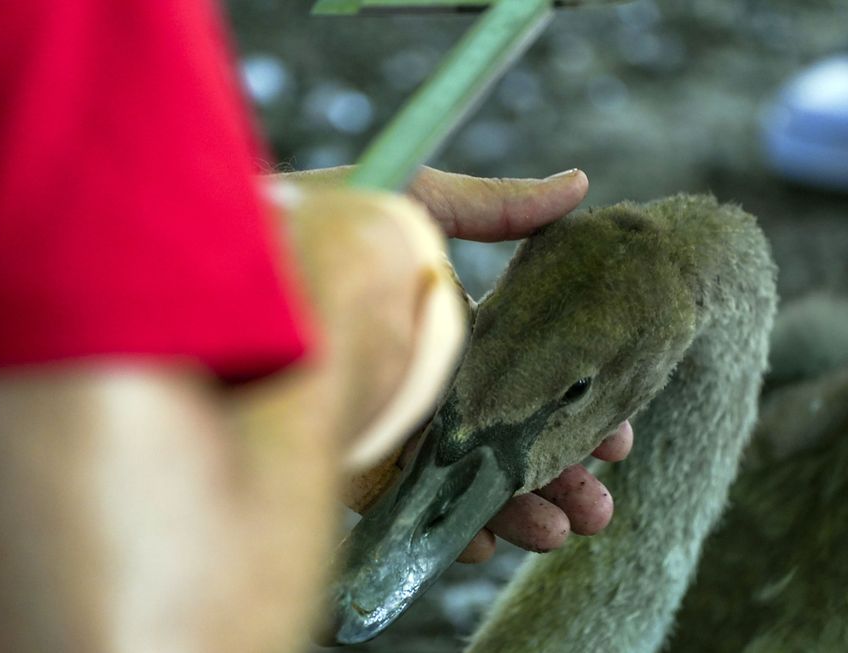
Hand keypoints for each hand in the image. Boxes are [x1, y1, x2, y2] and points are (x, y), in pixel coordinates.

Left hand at [279, 165, 631, 560]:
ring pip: (460, 478)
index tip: (618, 433)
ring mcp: (385, 422)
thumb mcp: (417, 202)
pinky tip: (478, 541)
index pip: (526, 380)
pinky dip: (439, 525)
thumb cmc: (323, 218)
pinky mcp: (340, 456)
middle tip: (603, 502)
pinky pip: (396, 503)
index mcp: (447, 329)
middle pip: (501, 438)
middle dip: (556, 471)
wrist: (228, 255)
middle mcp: (423, 380)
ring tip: (566, 529)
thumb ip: (497, 207)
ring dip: (515, 508)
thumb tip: (582, 185)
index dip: (574, 408)